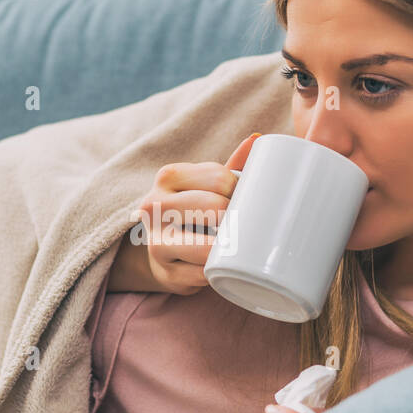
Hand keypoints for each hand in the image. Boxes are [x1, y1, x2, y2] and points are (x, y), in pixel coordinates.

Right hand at [134, 132, 260, 294]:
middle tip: (243, 224)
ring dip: (230, 248)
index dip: (240, 191)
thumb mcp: (204, 186)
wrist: (161, 250)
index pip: (219, 178)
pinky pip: (205, 274)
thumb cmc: (192, 212)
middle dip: (237, 219)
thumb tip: (258, 138)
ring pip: (208, 246)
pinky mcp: (167, 273)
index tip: (242, 200)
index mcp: (168, 176)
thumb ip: (229, 166)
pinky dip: (220, 271)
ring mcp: (157, 242)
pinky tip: (224, 265)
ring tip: (237, 245)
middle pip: (215, 208)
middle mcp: (154, 205)